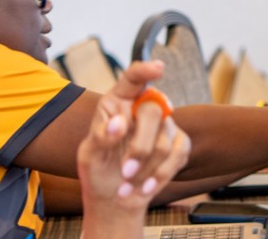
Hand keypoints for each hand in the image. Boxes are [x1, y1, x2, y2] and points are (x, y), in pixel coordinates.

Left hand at [77, 61, 190, 237]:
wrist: (114, 198)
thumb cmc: (97, 170)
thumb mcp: (88, 155)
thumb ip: (100, 137)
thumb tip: (119, 124)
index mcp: (118, 102)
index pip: (133, 78)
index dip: (146, 70)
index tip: (158, 69)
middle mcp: (144, 108)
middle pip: (154, 110)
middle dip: (141, 146)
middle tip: (126, 171)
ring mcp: (164, 125)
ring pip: (166, 138)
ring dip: (146, 167)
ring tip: (128, 184)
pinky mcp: (178, 144)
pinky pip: (179, 153)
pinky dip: (162, 174)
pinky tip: (146, 187)